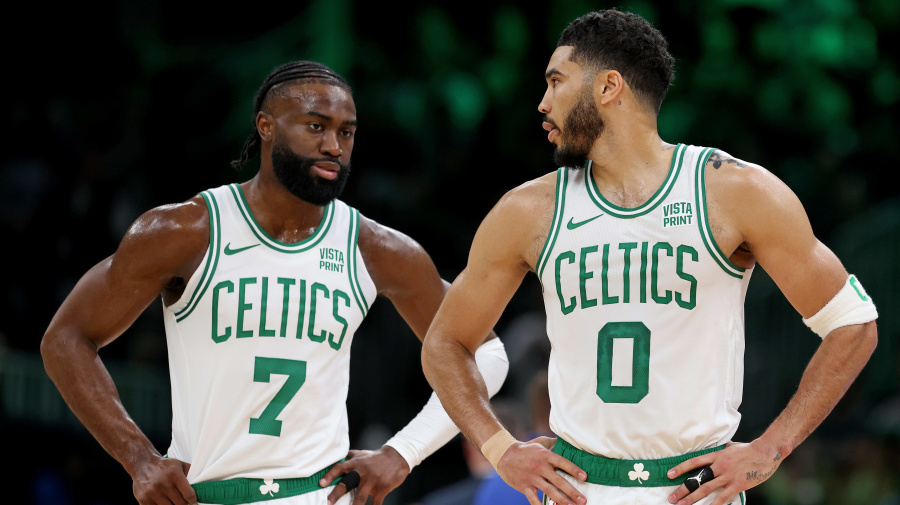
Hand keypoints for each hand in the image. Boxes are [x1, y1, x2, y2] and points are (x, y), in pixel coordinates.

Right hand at [131, 456, 195, 504]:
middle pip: (180, 504)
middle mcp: (163, 485)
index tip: (192, 500)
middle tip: (183, 500)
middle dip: (183, 503)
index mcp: (174, 475)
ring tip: (173, 500)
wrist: (142, 464)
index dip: (193, 500)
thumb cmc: (163, 465)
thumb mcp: (179, 464)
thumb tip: (200, 483)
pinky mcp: (144, 500)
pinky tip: (163, 501)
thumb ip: (190, 473)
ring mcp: (152, 494)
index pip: (189, 495)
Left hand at [319, 446, 410, 504]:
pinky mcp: (382, 488)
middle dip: (337, 493)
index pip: (340, 467)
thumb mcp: (363, 453)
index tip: (321, 483)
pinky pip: (376, 502)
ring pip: (360, 496)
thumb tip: (338, 455)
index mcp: (356, 463)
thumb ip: (350, 456)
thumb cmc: (377, 457)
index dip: (330, 475)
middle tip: (328, 502)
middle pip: (347, 483)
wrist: (398, 457)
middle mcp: (362, 471)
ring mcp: (373, 480)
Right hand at [495, 436, 586, 504]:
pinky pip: (533, 499)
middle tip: (583, 500)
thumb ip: (553, 443)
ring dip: (562, 501)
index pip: (562, 462)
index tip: (584, 477)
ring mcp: (532, 478)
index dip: (574, 469)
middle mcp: (540, 467)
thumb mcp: (539, 442)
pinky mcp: (524, 487)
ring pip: (549, 492)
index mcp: (545, 455)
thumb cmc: (525, 449)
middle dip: (572, 492)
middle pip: (558, 481)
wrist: (504, 455)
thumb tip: (566, 442)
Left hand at [666, 441, 783, 504]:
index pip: (694, 462)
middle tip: (672, 498)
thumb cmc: (749, 449)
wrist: (765, 452)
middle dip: (683, 490)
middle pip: (697, 479)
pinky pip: (723, 497)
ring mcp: (728, 476)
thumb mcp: (731, 446)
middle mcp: (719, 466)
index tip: (670, 474)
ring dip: (692, 499)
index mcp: (716, 455)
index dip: (681, 468)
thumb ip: (722, 450)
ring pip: (706, 489)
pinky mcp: (737, 485)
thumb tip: (718, 448)